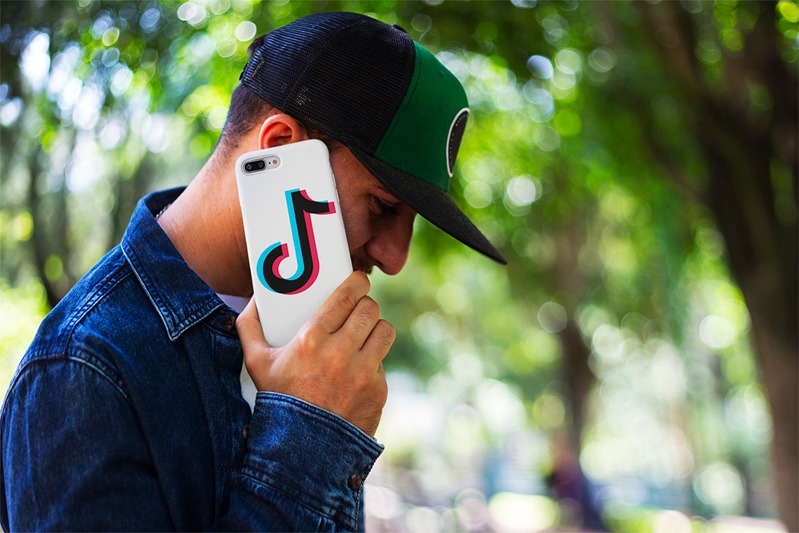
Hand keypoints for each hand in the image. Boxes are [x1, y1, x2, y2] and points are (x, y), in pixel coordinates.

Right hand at [236, 272, 393, 436]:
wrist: (302, 449)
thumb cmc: (279, 401)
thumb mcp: (256, 364)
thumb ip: (250, 328)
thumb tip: (254, 301)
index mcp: (312, 340)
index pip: (347, 296)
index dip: (357, 282)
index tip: (358, 281)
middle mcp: (340, 353)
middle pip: (370, 309)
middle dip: (365, 305)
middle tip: (359, 309)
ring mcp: (362, 373)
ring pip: (384, 331)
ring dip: (375, 330)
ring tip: (364, 335)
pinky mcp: (378, 390)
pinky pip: (383, 363)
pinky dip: (373, 363)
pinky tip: (358, 370)